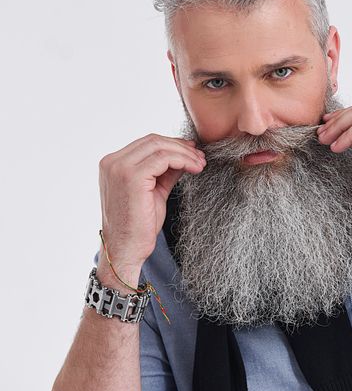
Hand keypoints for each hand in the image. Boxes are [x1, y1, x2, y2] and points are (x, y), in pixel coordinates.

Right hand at [98, 133, 205, 268]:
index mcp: (113, 164)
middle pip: (152, 140)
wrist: (126, 250)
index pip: (146, 144)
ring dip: (184, 153)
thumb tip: (184, 156)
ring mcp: (119, 167)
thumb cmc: (139, 226)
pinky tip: (194, 169)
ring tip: (200, 164)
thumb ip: (164, 173)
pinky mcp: (132, 176)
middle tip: (200, 157)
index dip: (172, 145)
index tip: (192, 153)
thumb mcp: (154, 192)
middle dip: (180, 147)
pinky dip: (182, 160)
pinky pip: (163, 158)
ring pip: (159, 146)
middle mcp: (112, 162)